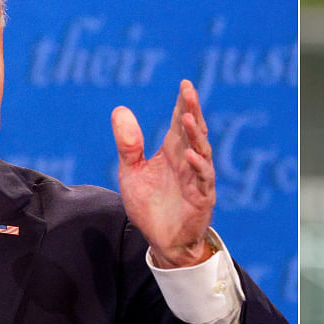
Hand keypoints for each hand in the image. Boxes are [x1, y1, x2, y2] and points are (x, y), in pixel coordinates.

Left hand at [112, 80, 215, 267]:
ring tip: (188, 118)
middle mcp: (187, 161)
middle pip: (193, 131)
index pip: (179, 122)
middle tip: (189, 91)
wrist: (161, 240)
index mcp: (172, 151)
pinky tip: (190, 156)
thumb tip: (120, 109)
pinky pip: (203, 180)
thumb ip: (128, 144)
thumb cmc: (150, 205)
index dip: (183, 103)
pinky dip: (198, 167)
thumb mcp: (132, 172)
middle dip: (192, 110)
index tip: (184, 84)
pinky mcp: (202, 198)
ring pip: (201, 151)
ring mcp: (197, 179)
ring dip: (196, 135)